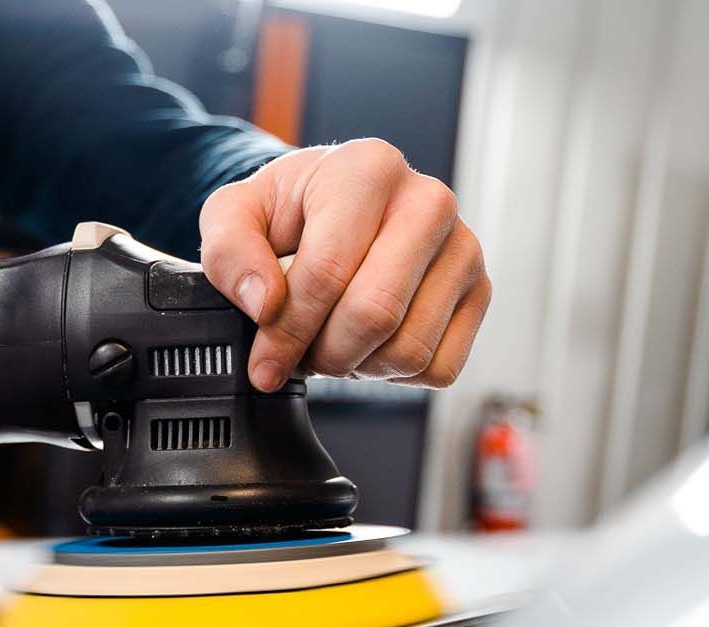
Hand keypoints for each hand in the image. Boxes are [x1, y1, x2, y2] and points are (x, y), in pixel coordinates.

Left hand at [199, 139, 490, 391]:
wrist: (337, 208)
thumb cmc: (290, 212)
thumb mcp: (234, 215)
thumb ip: (230, 254)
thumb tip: (265, 304)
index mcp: (369, 170)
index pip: (329, 272)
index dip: (288, 333)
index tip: (264, 363)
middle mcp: (429, 202)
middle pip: (375, 315)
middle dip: (325, 352)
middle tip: (302, 351)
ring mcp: (463, 249)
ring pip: (409, 350)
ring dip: (359, 364)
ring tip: (335, 338)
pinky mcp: (479, 292)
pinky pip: (439, 367)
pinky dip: (396, 374)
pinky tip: (372, 343)